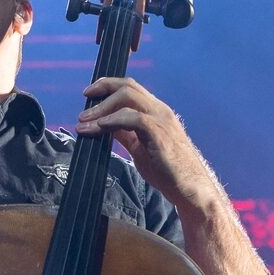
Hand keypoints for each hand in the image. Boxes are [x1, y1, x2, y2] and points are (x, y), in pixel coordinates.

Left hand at [75, 77, 222, 214]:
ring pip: (128, 97)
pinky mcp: (160, 134)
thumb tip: (104, 125)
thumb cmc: (167, 170)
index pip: (130, 88)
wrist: (189, 188)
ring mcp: (161, 120)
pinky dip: (113, 120)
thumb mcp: (139, 148)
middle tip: (83, 107)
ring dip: (102, 108)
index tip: (89, 94)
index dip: (108, 86)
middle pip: (128, 86)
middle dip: (102, 90)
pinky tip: (100, 127)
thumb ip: (124, 134)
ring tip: (85, 122)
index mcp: (156, 112)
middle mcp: (159, 110)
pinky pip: (133, 118)